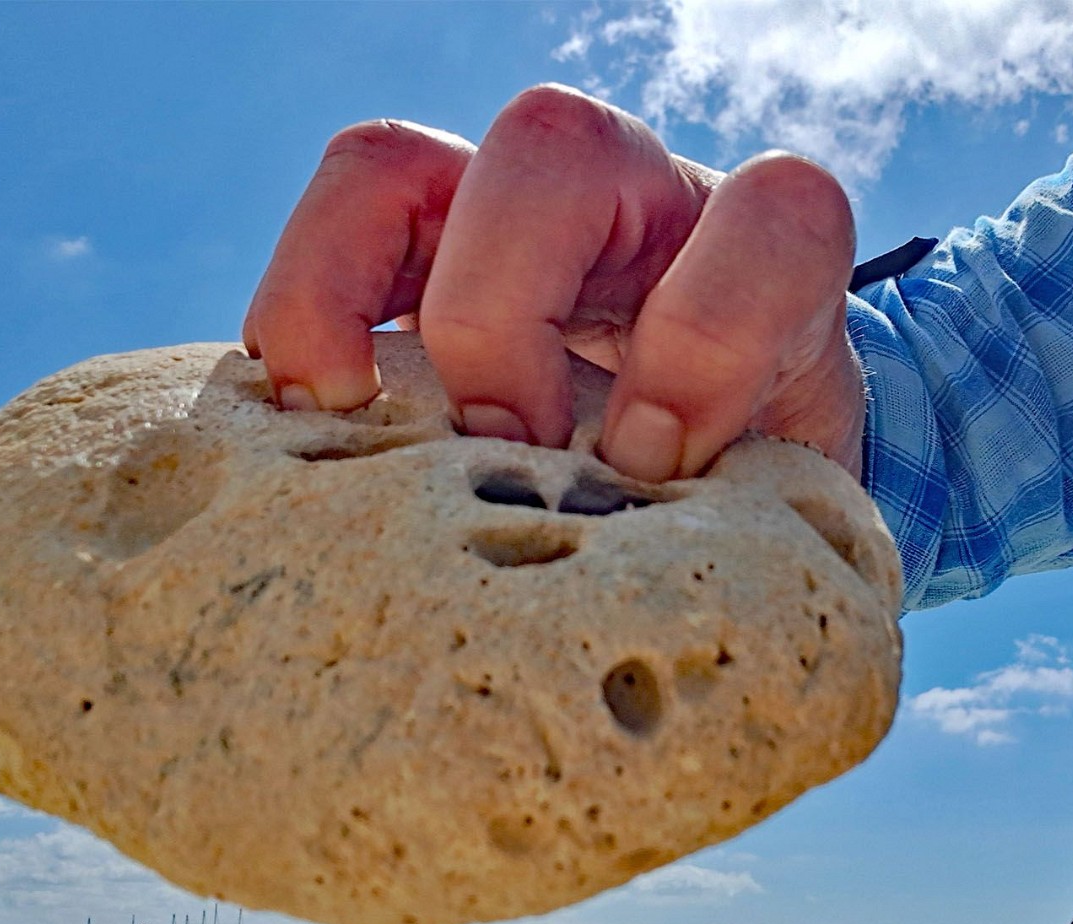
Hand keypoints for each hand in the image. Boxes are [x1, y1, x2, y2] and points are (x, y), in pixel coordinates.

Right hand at [244, 83, 863, 482]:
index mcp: (761, 256)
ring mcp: (510, 208)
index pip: (775, 213)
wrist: (709, 448)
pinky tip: (305, 420)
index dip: (710, 332)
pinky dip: (297, 311)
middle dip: (503, 315)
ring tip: (343, 424)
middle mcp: (630, 198)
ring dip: (343, 294)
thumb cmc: (743, 486)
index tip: (652, 462)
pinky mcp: (421, 241)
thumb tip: (657, 629)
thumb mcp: (774, 506)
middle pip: (555, 146)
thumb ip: (748, 528)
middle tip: (502, 453)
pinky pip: (329, 216)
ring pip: (394, 162)